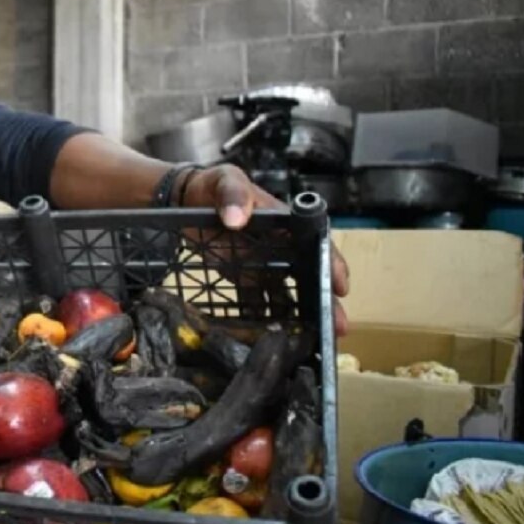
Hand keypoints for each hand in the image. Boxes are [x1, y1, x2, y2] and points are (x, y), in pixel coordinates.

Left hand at [178, 164, 349, 336]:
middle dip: (324, 301)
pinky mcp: (243, 277)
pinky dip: (263, 318)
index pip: (316, 243)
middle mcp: (280, 246)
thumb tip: (237, 217)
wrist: (182, 200)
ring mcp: (263, 264)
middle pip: (309, 275)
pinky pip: (257, 300)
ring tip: (310, 342)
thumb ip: (233, 193)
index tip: (341, 286)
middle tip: (337, 327)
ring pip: (287, 293)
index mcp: (284, 223)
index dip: (331, 264)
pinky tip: (267, 339)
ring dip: (299, 317)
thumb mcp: (224, 180)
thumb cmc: (211, 186)